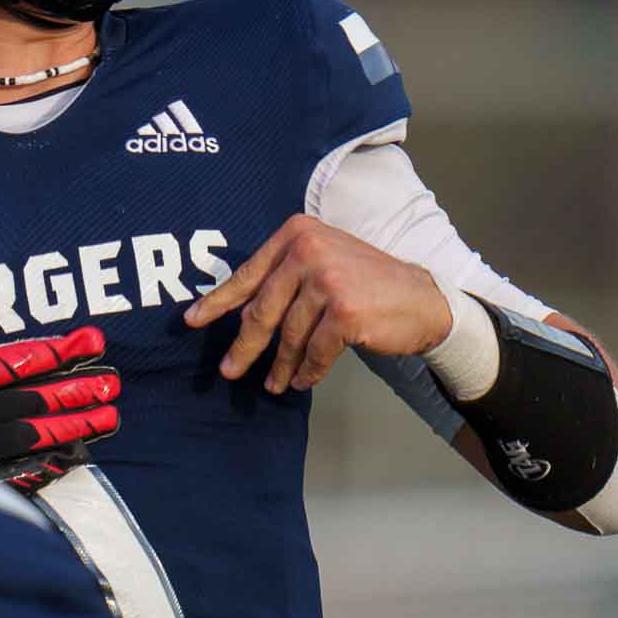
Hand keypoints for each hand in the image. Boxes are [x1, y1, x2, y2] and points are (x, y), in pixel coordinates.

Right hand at [0, 317, 120, 494]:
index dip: (51, 352)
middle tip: (114, 381)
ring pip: (27, 435)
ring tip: (110, 416)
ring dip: (70, 424)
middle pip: (27, 397)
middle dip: (74, 386)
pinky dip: (40, 466)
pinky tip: (68, 460)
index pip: (9, 361)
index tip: (88, 341)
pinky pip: (9, 474)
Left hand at [183, 213, 452, 393]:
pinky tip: (300, 381)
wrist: (425, 299)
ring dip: (279, 365)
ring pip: (289, 336)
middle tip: (229, 370)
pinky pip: (315, 352)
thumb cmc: (367, 283)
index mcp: (297, 233)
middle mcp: (308, 250)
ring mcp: (327, 280)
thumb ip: (284, 276)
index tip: (192, 321)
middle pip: (262, 310)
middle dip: (244, 346)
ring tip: (273, 383)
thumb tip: (237, 311)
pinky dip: (306, 370)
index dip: (218, 302)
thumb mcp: (323, 261)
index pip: (248, 274)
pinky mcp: (345, 313)